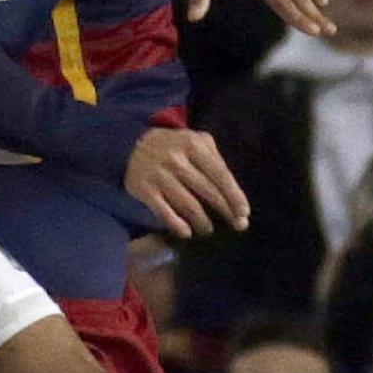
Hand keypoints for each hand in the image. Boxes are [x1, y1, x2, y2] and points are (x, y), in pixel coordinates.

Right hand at [125, 128, 249, 237]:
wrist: (129, 145)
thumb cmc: (171, 146)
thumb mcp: (194, 140)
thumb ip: (214, 158)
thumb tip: (232, 190)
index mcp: (194, 145)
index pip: (221, 174)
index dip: (234, 196)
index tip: (244, 213)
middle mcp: (177, 160)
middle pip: (208, 191)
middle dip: (225, 210)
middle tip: (236, 226)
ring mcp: (159, 175)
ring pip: (188, 204)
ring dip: (202, 221)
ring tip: (208, 229)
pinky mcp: (144, 189)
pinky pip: (164, 211)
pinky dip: (177, 224)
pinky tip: (186, 233)